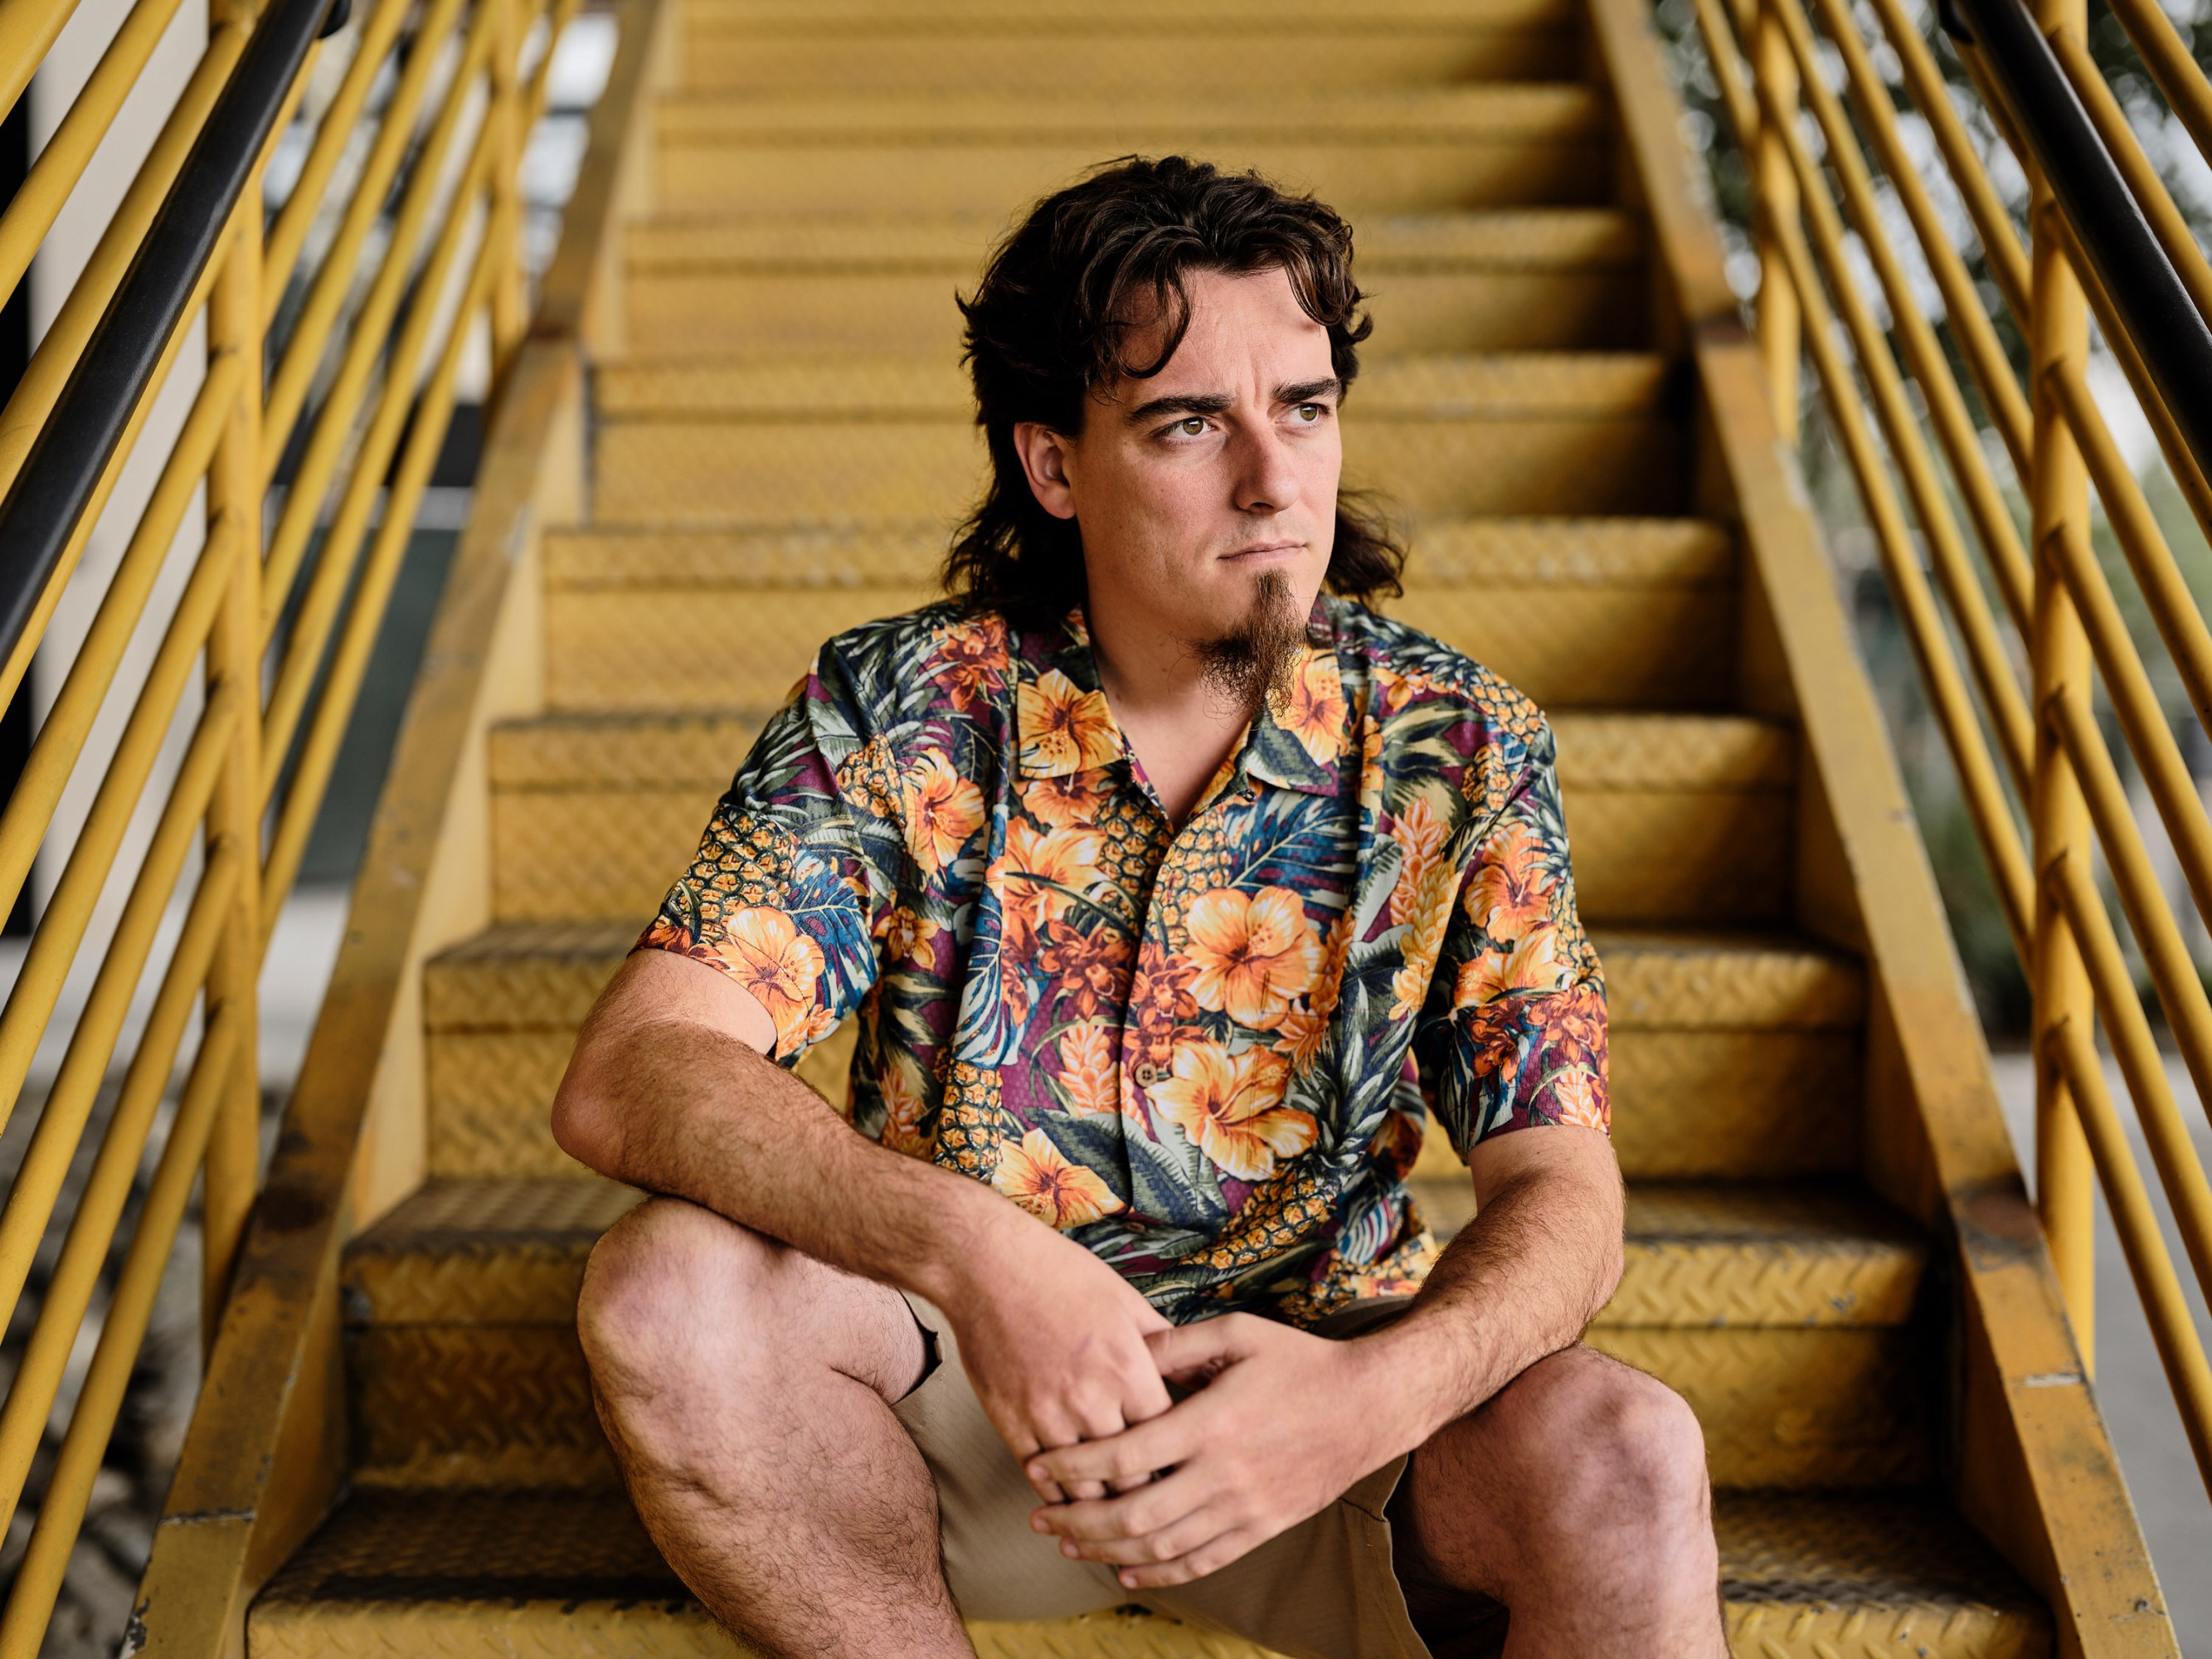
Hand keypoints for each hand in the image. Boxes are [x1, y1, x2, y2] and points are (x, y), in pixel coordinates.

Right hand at [938, 1217, 1173, 1504]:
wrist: (987, 1267)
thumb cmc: (1061, 1276)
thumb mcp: (1127, 1301)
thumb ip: (1165, 1345)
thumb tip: (1202, 1374)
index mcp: (1128, 1368)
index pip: (1168, 1440)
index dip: (1179, 1460)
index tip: (1185, 1471)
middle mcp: (1091, 1399)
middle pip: (1131, 1478)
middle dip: (1147, 1495)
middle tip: (1158, 1505)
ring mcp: (1046, 1415)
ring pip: (1085, 1491)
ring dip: (1103, 1507)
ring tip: (1118, 1517)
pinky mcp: (1010, 1423)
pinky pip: (1040, 1479)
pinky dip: (1058, 1494)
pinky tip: (1071, 1499)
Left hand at [1022, 1313, 1401, 1588]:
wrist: (1368, 1406)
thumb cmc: (1300, 1362)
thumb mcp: (1238, 1333)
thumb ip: (1177, 1343)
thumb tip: (1127, 1352)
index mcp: (1211, 1422)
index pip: (1124, 1455)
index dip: (1073, 1466)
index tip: (1037, 1466)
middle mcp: (1223, 1474)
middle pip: (1134, 1514)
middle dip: (1078, 1519)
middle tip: (1039, 1517)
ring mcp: (1244, 1508)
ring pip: (1162, 1546)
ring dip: (1107, 1550)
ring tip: (1070, 1544)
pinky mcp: (1261, 1528)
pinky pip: (1202, 1562)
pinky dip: (1159, 1573)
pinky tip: (1127, 1570)